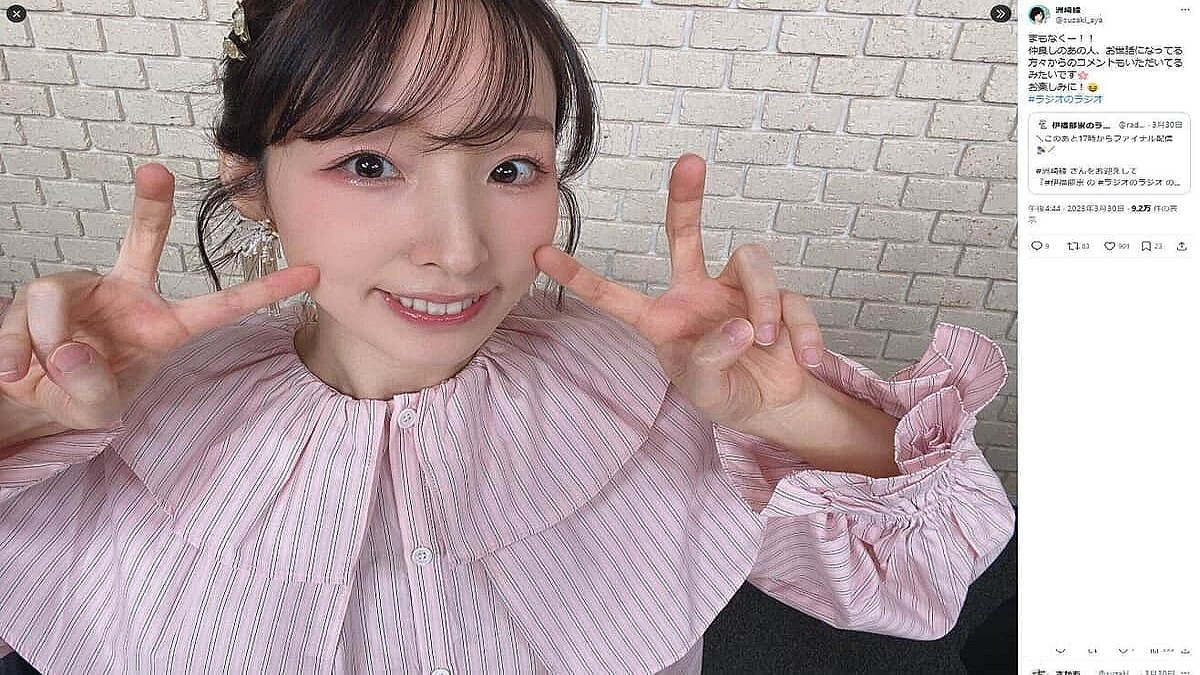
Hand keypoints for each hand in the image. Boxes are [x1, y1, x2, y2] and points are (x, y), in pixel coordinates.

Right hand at [0, 163, 318, 431]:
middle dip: (150, 204)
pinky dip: (14, 349)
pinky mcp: (39, 295)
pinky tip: (13, 371)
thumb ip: (93, 389)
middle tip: (156, 171)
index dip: (265, 289)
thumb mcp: (98, 409)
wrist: (33, 398)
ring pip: (55, 293)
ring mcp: (82, 289)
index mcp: (163, 326)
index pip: (220, 307)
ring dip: (45, 338)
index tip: (312, 270)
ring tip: (40, 371)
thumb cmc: (82, 395)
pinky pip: (22, 313)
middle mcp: (127, 295)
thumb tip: (72, 349)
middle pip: (143, 238)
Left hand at [534, 153, 826, 439]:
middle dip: (686, 197)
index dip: (580, 277)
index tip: (541, 252)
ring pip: (752, 262)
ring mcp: (737, 290)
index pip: (615, 297)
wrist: (774, 405)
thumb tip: (740, 327)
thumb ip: (712, 361)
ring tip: (766, 341)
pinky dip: (800, 332)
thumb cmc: (725, 393)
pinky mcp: (779, 296)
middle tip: (690, 161)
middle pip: (685, 234)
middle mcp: (696, 293)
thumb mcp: (708, 390)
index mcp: (663, 319)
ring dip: (764, 301)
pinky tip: (800, 359)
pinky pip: (792, 299)